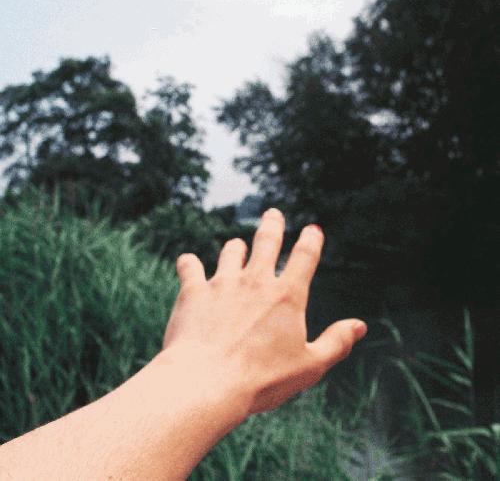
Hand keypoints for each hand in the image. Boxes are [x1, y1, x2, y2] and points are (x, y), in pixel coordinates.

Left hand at [162, 208, 366, 416]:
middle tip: (272, 213)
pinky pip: (190, 266)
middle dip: (272, 224)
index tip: (313, 229)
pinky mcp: (194, 291)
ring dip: (236, 248)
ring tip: (237, 246)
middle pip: (267, 240)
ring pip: (231, 251)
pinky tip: (189, 263)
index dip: (311, 239)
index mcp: (287, 295)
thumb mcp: (310, 365)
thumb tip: (360, 326)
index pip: (305, 256)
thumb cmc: (262, 379)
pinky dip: (190, 264)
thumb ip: (336, 342)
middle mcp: (255, 281)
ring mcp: (223, 283)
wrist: (208, 382)